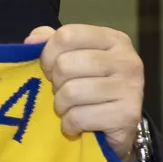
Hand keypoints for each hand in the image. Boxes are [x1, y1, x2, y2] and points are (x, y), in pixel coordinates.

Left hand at [25, 24, 143, 161]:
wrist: (119, 126)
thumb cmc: (92, 86)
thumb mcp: (74, 57)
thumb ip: (52, 43)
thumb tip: (32, 41)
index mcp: (113, 39)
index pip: (67, 35)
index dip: (48, 54)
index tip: (50, 69)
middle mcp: (127, 59)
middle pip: (65, 64)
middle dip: (56, 83)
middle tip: (64, 92)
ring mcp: (130, 87)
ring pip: (71, 92)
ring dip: (62, 106)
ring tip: (70, 109)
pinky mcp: (127, 115)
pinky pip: (79, 117)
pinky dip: (70, 124)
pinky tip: (77, 125)